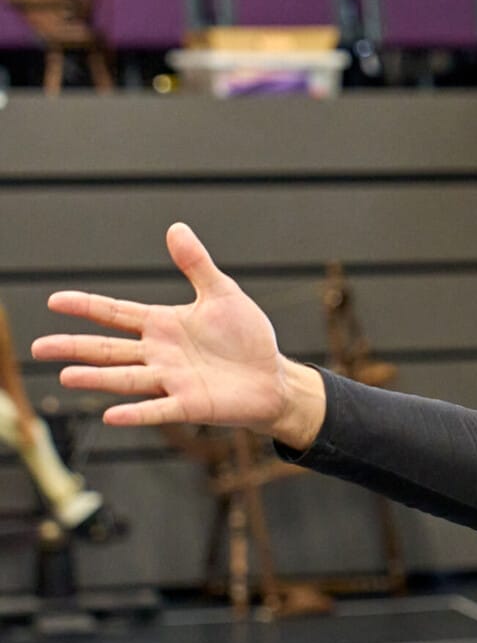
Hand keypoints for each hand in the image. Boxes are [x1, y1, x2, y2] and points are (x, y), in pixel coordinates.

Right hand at [30, 223, 325, 443]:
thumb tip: (176, 228)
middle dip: (74, 347)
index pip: (116, 312)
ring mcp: (172, 380)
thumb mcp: (222, 294)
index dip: (87, 306)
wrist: (274, 378)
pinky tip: (111, 415)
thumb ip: (196, 264)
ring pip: (126, 378)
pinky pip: (158, 410)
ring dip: (98, 378)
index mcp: (163, 325)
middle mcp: (159, 354)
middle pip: (108, 349)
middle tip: (37, 349)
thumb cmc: (246, 338)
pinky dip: (136, 412)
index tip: (55, 300)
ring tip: (67, 376)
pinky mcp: (190, 404)